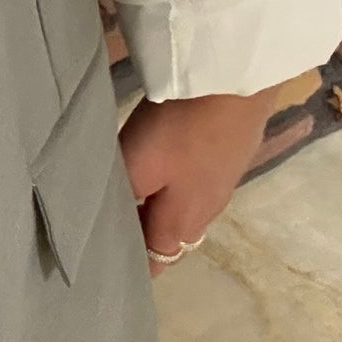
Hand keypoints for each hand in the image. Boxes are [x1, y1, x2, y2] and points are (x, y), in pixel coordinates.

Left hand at [119, 89, 278, 276]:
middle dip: (147, 235)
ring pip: (190, 207)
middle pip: (174, 235)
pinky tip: (168, 160)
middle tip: (113, 221)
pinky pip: (202, 181)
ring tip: (133, 192)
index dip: (134, 263)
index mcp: (182, 221)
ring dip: (164, 207)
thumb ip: (123, 198)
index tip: (107, 259)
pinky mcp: (234, 151)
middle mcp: (208, 209)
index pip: (157, 258)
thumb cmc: (178, 127)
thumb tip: (112, 226)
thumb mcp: (136, 164)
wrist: (235, 78)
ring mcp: (225, 179)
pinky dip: (181, 182)